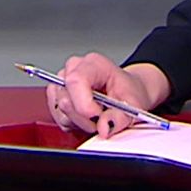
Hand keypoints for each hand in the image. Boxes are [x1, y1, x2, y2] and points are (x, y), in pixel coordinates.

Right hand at [45, 53, 169, 138]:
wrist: (126, 93)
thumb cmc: (128, 92)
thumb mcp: (134, 104)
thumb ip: (120, 117)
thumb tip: (104, 126)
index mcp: (93, 64)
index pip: (76, 81)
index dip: (84, 105)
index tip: (98, 118)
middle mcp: (73, 69)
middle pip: (66, 100)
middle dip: (85, 119)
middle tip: (103, 120)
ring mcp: (62, 82)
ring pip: (60, 111)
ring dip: (79, 122)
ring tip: (95, 117)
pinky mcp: (56, 96)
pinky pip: (57, 117)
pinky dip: (72, 124)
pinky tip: (85, 119)